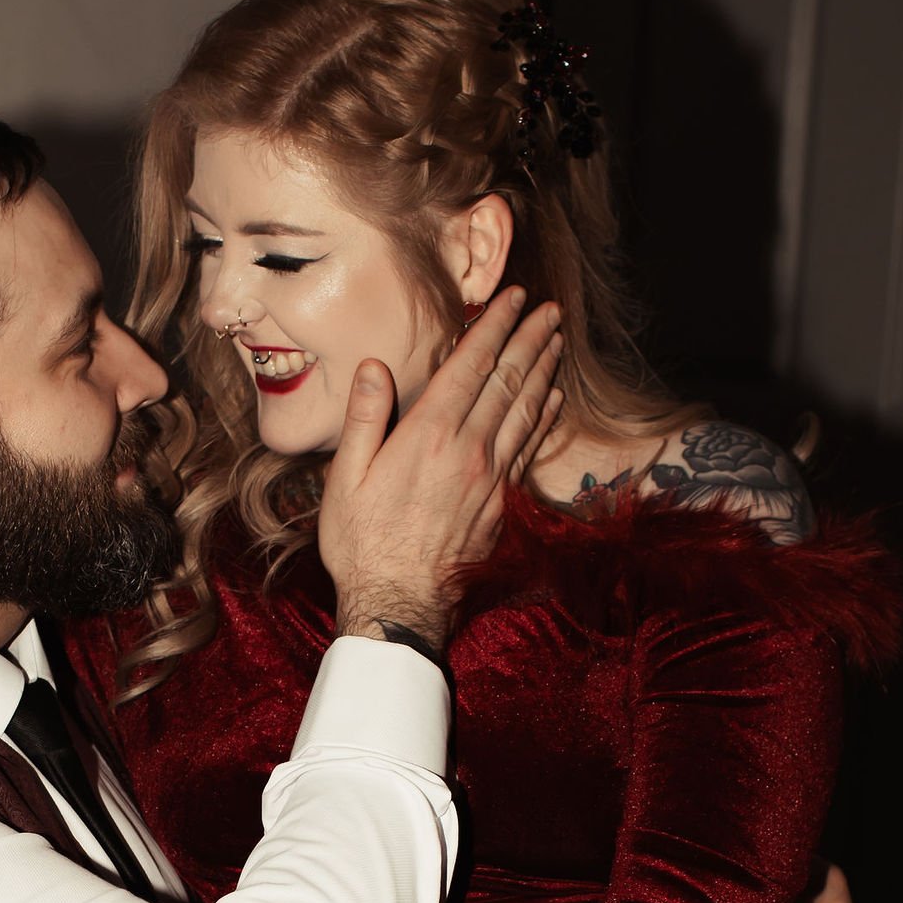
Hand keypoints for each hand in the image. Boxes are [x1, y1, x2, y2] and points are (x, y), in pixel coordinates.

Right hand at [318, 285, 564, 650]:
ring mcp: (491, 477)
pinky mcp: (502, 503)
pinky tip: (553, 400)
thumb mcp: (344, 478)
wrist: (399, 604)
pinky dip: (544, 418)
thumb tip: (374, 367)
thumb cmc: (362, 544)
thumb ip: (365, 419)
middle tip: (550, 309)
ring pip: (526, 410)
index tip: (513, 298)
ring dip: (544, 371)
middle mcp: (468, 449)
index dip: (494, 327)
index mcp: (428, 435)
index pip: (470, 366)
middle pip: (508, 380)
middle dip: (530, 339)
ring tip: (557, 341)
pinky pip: (529, 448)